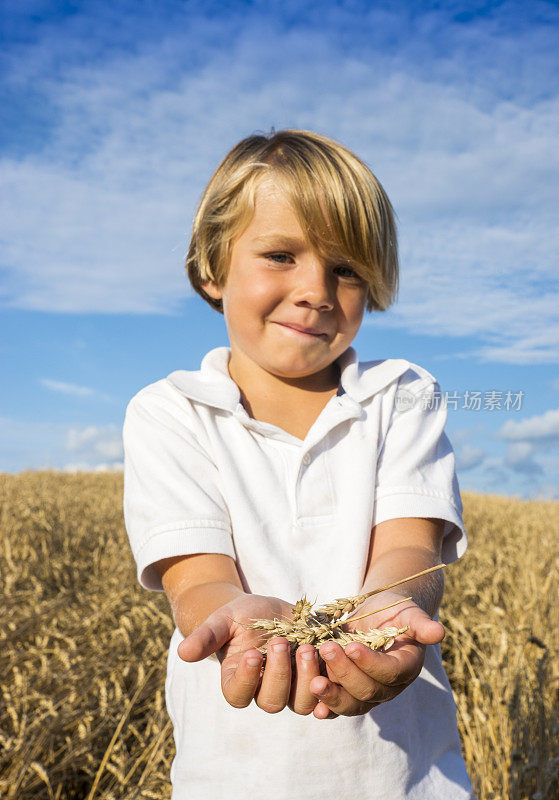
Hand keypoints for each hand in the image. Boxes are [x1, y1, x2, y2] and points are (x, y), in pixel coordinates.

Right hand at [177, 593, 321, 715]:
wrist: (270, 610)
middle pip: (272, 701)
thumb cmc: (241, 616)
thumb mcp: (223, 619)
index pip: (237, 695)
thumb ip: (205, 636)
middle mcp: (264, 690)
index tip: (250, 653)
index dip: (245, 680)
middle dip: (278, 673)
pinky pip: (327, 695)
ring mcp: (292, 689)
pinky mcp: (317, 680)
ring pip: (302, 702)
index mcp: (236, 680)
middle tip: (281, 642)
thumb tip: (182, 652)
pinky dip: (332, 686)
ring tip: (309, 645)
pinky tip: (331, 667)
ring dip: (307, 676)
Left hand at [309, 592, 444, 718]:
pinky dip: (326, 708)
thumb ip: (421, 624)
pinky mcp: (349, 693)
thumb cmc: (395, 612)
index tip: (352, 646)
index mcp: (406, 667)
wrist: (379, 616)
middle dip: (346, 673)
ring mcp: (368, 692)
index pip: (389, 672)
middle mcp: (388, 686)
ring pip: (352, 704)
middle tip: (327, 649)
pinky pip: (338, 707)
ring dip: (333, 695)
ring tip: (314, 682)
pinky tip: (315, 708)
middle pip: (368, 690)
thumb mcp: (409, 612)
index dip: (371, 663)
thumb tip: (439, 632)